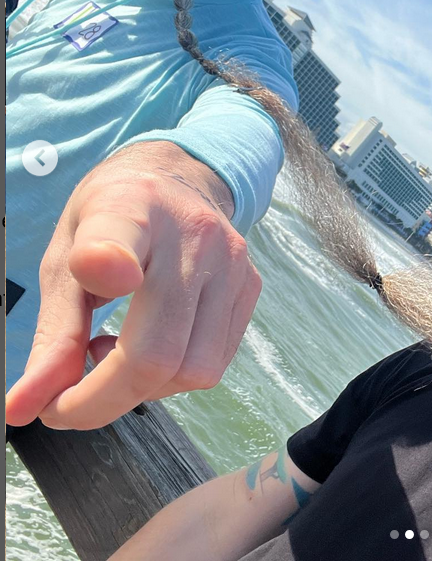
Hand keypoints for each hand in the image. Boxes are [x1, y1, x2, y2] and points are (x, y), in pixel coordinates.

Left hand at [5, 142, 262, 430]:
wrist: (176, 179)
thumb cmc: (108, 221)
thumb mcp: (63, 259)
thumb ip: (52, 333)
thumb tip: (25, 407)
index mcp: (128, 208)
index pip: (118, 240)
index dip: (110, 264)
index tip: (104, 278)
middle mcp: (192, 233)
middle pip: (155, 350)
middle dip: (101, 402)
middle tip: (64, 407)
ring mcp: (231, 261)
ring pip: (193, 370)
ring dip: (143, 390)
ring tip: (115, 355)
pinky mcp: (251, 285)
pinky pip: (214, 363)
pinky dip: (173, 376)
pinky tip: (151, 346)